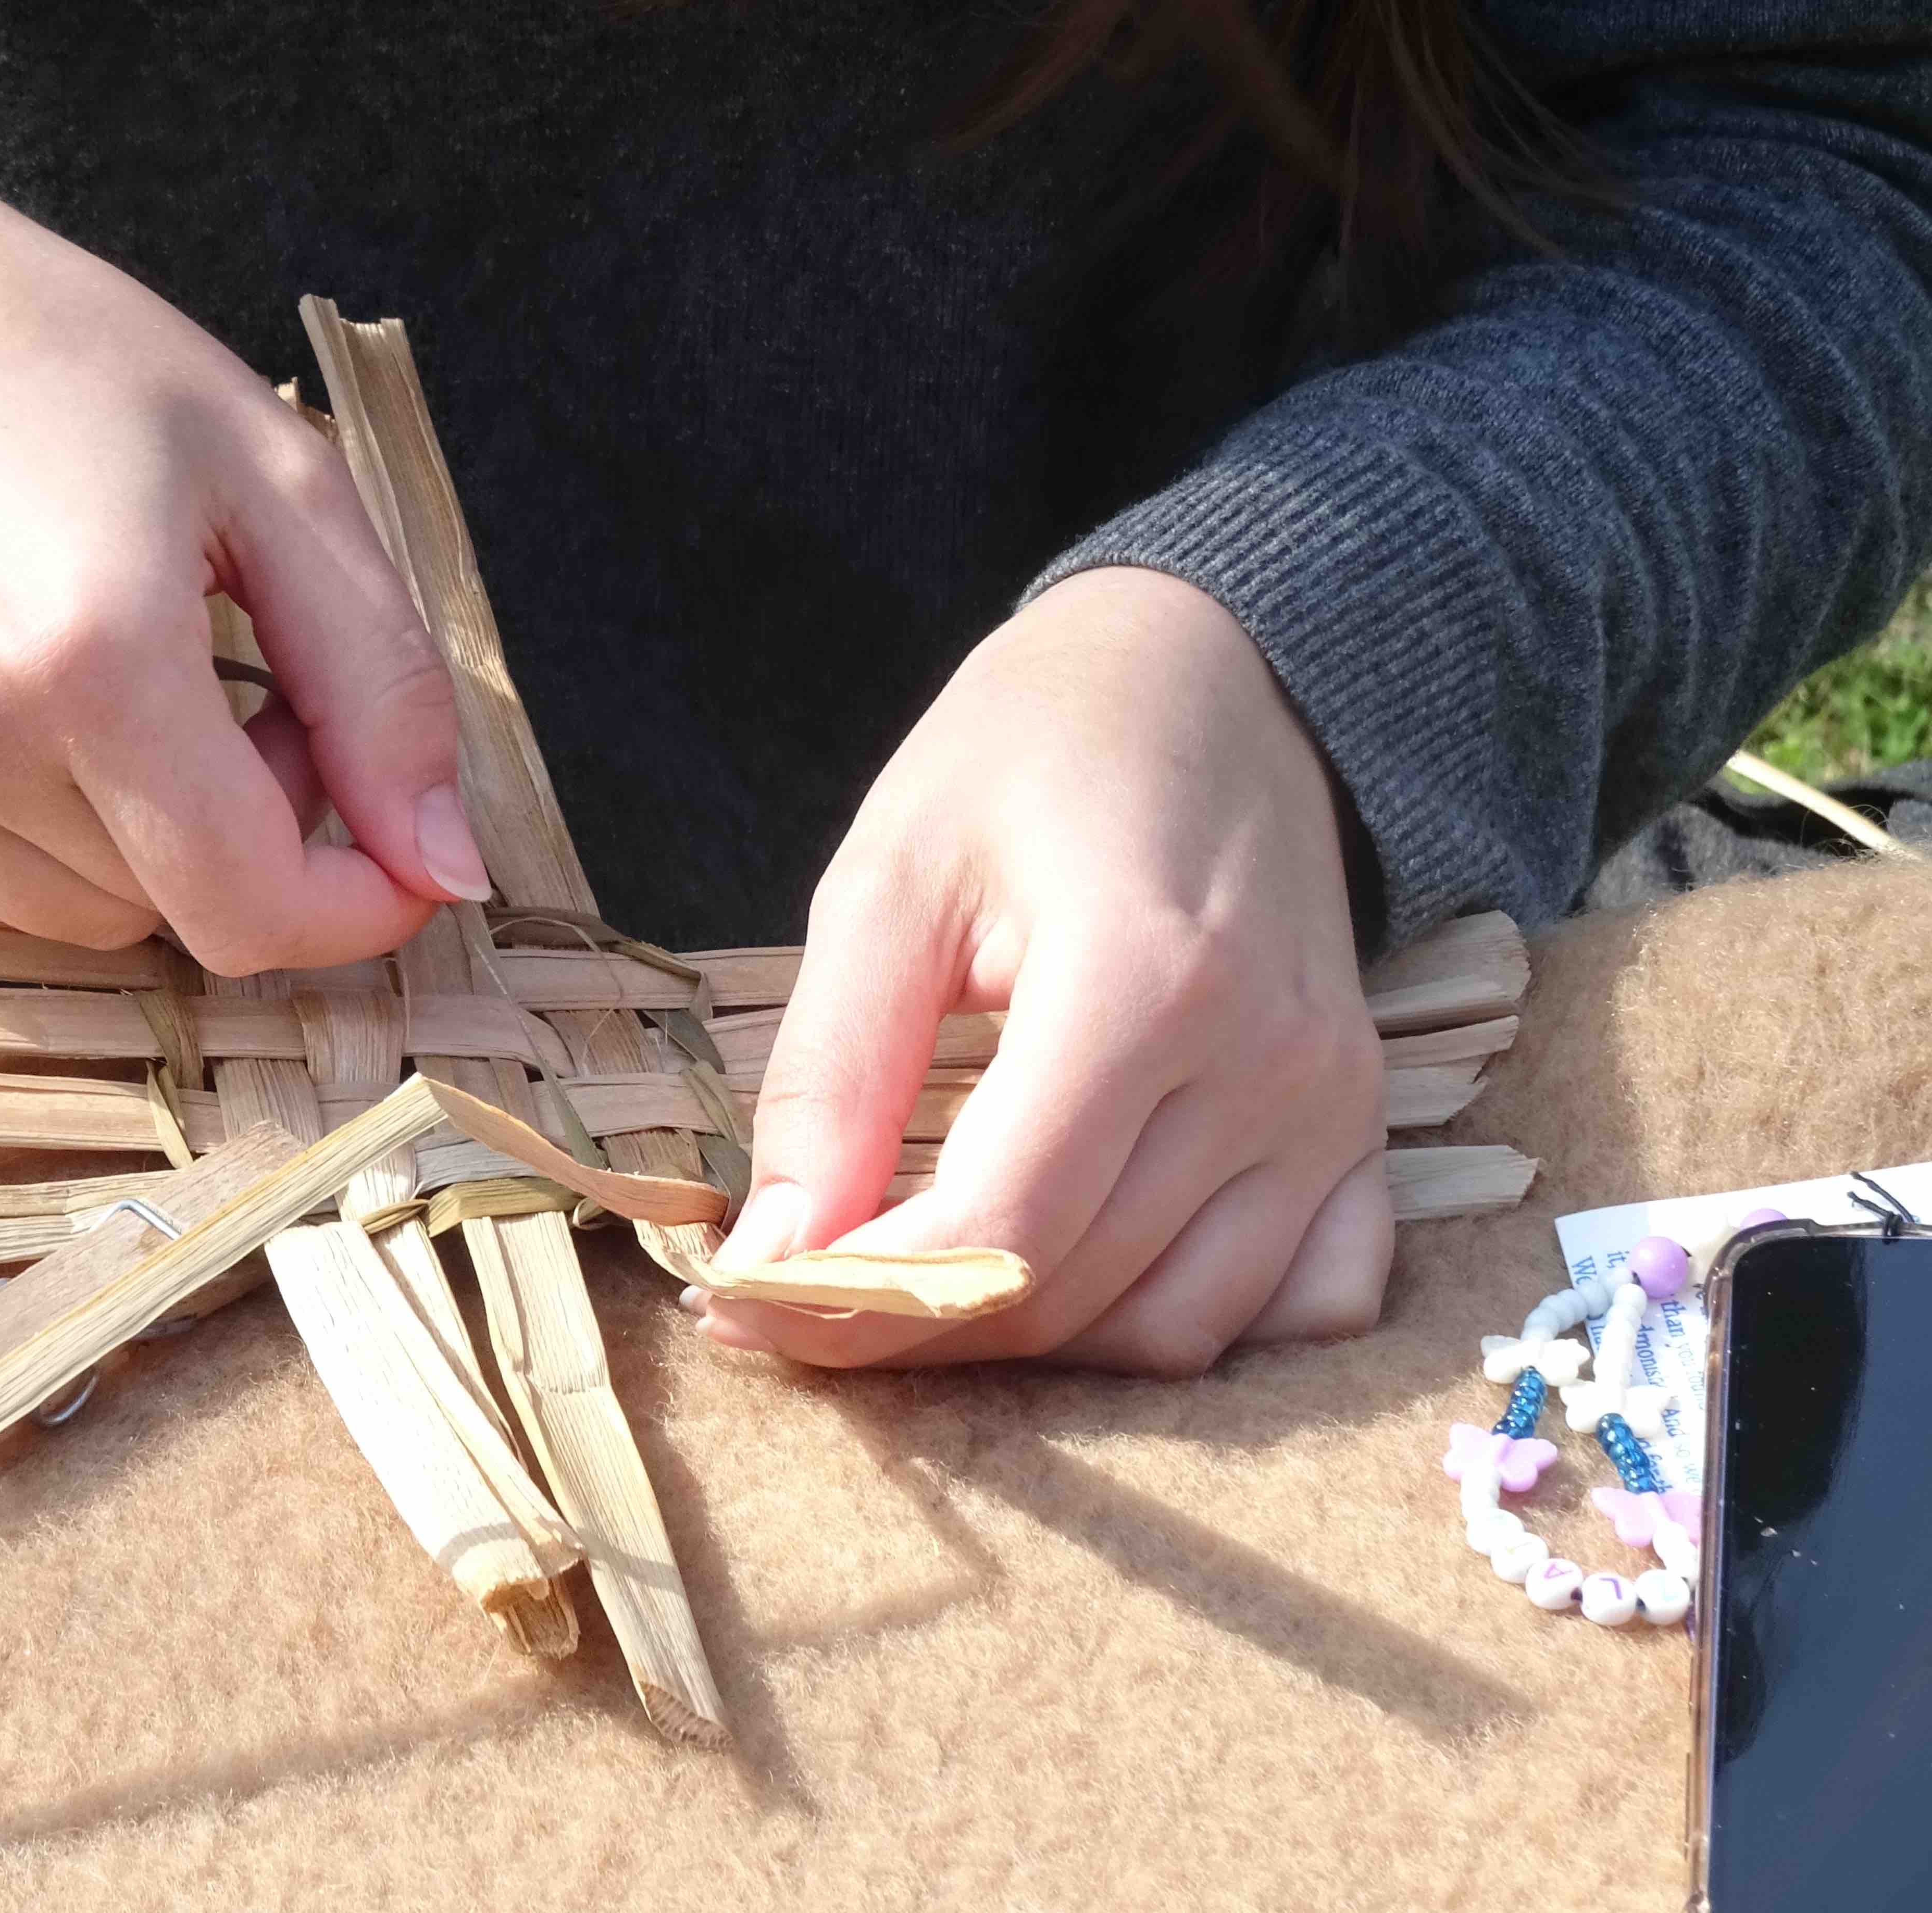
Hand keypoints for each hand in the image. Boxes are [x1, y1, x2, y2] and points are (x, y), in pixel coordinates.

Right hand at [0, 135, 486, 966]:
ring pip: (73, 914)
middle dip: (246, 835)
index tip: (395, 851)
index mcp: (90, 655)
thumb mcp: (279, 479)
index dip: (350, 907)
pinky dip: (28, 824)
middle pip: (171, 915)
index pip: (250, 910)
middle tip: (235, 684)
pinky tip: (10, 690)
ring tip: (122, 681)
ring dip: (138, 839)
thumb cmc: (64, 360)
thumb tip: (448, 872)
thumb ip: (383, 690)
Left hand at [696, 567, 1391, 1370]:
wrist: (1209, 676)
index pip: (997, 1228)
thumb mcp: (889, 878)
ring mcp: (1332, 1108)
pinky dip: (1181, 1330)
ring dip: (1030, 1345)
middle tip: (798, 1298)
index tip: (746, 1308)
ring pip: (1173, 1332)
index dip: (857, 1301)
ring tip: (920, 1282)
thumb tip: (775, 1259)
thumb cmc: (1032, 753)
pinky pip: (1298, 1309)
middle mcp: (1266, 1065)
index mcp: (1144, 981)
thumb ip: (832, 1075)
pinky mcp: (1363, 1128)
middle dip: (914, 1326)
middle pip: (1069, 1291)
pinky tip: (1083, 1279)